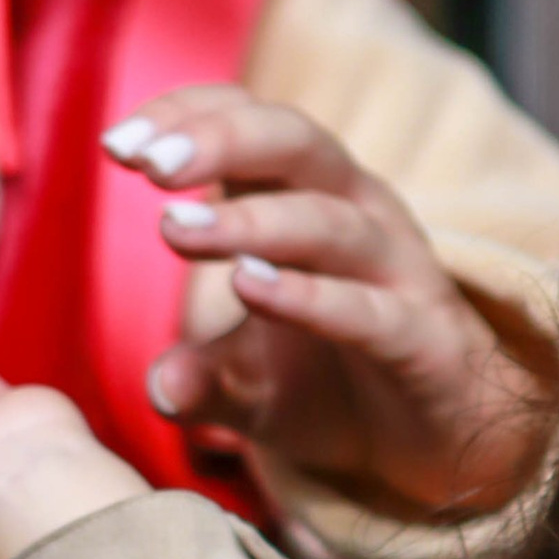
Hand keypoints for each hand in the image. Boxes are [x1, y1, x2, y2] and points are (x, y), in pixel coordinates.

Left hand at [105, 87, 556, 520]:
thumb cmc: (338, 384)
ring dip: (250, 221)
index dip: (188, 117)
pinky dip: (309, 296)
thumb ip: (200, 379)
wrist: (440, 441)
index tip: (117, 144)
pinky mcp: (421, 337)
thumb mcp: (250, 386)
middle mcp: (354, 217)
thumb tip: (160, 385)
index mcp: (306, 201)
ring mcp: (394, 273)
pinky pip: (367, 309)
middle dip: (219, 140)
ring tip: (175, 228)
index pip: (250, 123)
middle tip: (149, 164)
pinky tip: (250, 287)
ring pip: (327, 221)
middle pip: (294, 144)